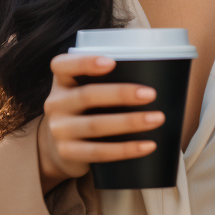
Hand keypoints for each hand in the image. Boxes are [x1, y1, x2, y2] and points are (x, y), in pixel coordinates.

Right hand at [37, 54, 164, 192]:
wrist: (59, 148)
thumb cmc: (86, 109)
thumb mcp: (84, 89)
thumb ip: (107, 79)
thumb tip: (159, 69)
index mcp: (62, 80)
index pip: (63, 65)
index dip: (85, 62)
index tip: (112, 62)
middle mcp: (55, 103)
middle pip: (87, 96)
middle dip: (121, 94)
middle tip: (151, 94)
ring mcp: (59, 130)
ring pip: (95, 125)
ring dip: (130, 122)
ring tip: (157, 119)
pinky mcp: (68, 153)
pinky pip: (99, 152)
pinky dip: (126, 149)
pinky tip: (147, 145)